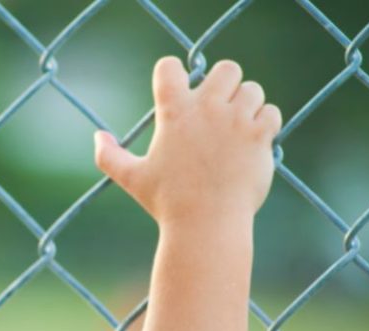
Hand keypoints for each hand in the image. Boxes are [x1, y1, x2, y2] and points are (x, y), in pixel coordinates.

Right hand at [94, 56, 281, 226]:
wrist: (206, 226)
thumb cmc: (167, 203)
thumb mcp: (132, 178)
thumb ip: (109, 156)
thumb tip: (98, 136)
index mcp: (173, 112)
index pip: (169, 66)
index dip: (173, 74)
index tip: (179, 91)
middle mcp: (206, 109)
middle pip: (226, 68)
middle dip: (224, 85)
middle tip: (219, 110)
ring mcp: (236, 120)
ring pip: (251, 89)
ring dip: (246, 104)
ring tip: (236, 129)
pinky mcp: (259, 136)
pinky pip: (271, 112)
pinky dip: (264, 124)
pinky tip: (252, 141)